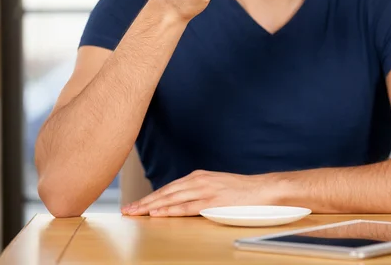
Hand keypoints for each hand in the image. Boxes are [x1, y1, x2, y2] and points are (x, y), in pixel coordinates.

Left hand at [121, 170, 280, 216]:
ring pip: (172, 198)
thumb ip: (199, 191)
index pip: (168, 188)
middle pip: (165, 192)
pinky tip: (158, 213)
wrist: (262, 190)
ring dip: (151, 206)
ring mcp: (205, 190)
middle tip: (128, 209)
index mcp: (198, 177)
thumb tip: (183, 200)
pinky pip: (187, 207)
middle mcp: (198, 181)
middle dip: (144, 202)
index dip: (150, 196)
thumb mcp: (216, 185)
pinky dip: (170, 210)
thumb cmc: (241, 191)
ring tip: (136, 213)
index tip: (136, 204)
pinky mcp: (212, 201)